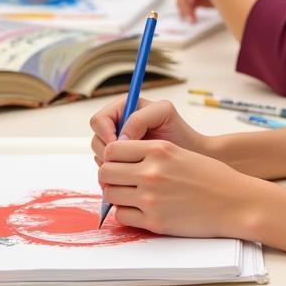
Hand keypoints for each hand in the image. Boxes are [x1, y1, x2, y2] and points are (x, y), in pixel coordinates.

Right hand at [90, 97, 205, 164]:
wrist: (190, 154)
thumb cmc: (180, 132)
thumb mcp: (164, 114)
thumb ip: (140, 118)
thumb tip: (120, 139)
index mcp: (124, 109)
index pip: (99, 120)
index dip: (105, 134)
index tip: (119, 146)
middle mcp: (117, 126)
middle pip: (96, 139)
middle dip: (108, 153)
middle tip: (127, 162)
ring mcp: (118, 146)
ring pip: (99, 156)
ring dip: (112, 165)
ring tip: (133, 168)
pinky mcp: (121, 163)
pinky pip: (108, 170)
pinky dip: (115, 175)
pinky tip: (132, 176)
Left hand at [98, 137, 261, 237]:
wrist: (233, 202)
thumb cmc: (211, 177)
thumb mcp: (179, 153)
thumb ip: (149, 153)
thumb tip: (118, 159)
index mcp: (158, 150)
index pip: (112, 149)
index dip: (111, 156)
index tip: (117, 162)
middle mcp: (151, 172)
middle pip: (105, 172)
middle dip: (108, 176)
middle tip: (119, 180)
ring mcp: (151, 198)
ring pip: (111, 194)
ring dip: (116, 194)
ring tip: (131, 194)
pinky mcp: (154, 221)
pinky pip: (123, 216)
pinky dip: (126, 213)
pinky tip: (140, 209)